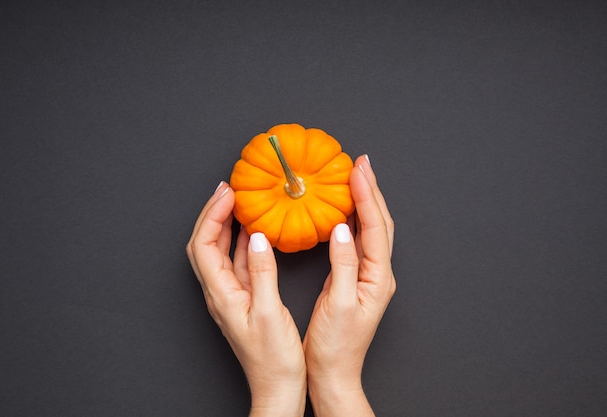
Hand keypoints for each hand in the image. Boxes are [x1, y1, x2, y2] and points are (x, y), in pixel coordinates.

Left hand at [187, 182, 305, 416]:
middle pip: (204, 244)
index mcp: (221, 295)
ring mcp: (230, 295)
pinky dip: (242, 242)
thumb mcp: (269, 313)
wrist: (277, 387)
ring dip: (225, 225)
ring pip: (220, 251)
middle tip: (228, 190)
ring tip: (238, 203)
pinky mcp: (243, 298)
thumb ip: (263, 273)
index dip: (212, 215)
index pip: (204, 244)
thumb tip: (258, 238)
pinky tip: (255, 232)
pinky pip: (237, 262)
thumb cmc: (273, 360)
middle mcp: (219, 292)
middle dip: (212, 213)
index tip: (229, 194)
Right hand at [303, 155, 395, 416]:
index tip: (357, 169)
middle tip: (360, 163)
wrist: (334, 372)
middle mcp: (378, 273)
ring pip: (370, 229)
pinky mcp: (355, 278)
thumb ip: (342, 264)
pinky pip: (358, 240)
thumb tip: (341, 229)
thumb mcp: (340, 303)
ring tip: (354, 177)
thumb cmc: (336, 345)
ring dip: (364, 201)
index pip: (374, 227)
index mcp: (378, 278)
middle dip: (371, 190)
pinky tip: (343, 211)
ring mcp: (368, 276)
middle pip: (378, 222)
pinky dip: (353, 219)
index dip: (366, 195)